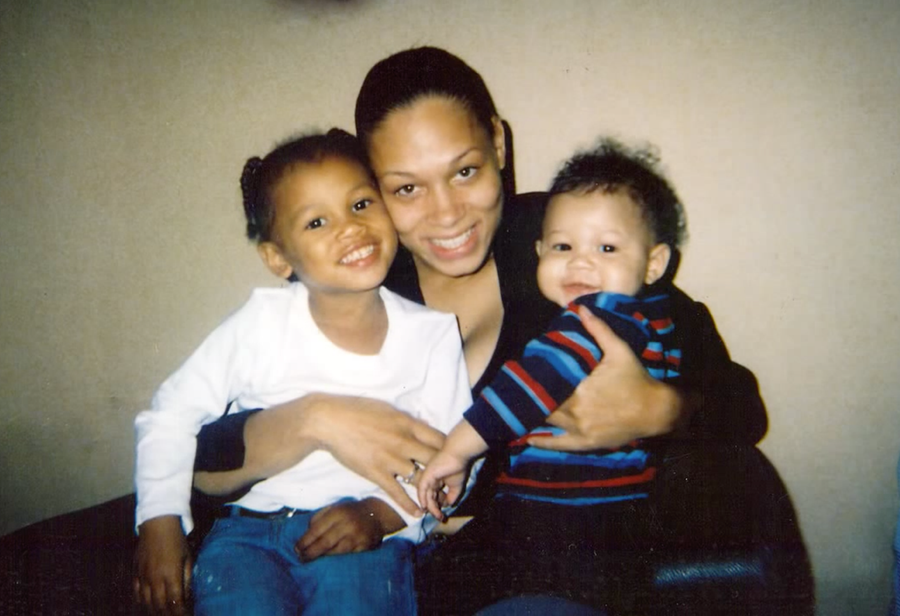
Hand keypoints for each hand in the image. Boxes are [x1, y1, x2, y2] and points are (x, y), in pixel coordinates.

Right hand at [133, 515, 191, 615]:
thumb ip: (186, 578)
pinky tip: (147, 605)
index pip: (175, 601)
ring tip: (163, 613)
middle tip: (174, 615)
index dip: (180, 612)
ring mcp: (143, 577)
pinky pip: (136, 593)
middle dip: (168, 614)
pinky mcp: (135, 573)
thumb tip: (186, 596)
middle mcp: (156, 579)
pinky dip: (141, 602)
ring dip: (155, 611)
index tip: (184, 614)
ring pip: (146, 602)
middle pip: (160, 606)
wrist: (157, 524)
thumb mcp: (187, 557)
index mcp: (171, 574)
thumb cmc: (176, 540)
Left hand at [294, 498, 403, 561]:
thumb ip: (319, 517)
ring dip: (322, 558)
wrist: (377, 514)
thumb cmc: (350, 511)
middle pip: (325, 543)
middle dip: (310, 553)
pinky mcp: (365, 547)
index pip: (317, 529)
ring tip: (312, 561)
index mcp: (338, 513)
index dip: (304, 541)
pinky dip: (337, 560)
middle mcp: (348, 524)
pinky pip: (348, 557)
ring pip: (336, 552)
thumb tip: (306, 533)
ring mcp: (357, 537)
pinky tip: (329, 562)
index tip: (296, 548)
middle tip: (301, 558)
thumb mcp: (334, 507)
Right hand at [307, 395, 445, 515]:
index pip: (438, 438)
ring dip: (428, 489)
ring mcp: (390, 459)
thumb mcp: (387, 409)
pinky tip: (418, 512)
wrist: (329, 421)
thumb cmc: (356, 410)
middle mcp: (403, 441)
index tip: (448, 458)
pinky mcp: (376, 473)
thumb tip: (421, 427)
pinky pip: (398, 492)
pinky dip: (409, 504)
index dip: (447, 450)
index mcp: (407, 423)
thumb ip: (405, 421)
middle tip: (446, 480)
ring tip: (435, 499)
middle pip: (435, 459)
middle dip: (443, 471)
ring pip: (420, 478)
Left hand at [417, 451, 467, 520]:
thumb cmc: (458, 467)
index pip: (435, 496)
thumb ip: (452, 496)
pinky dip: (422, 498)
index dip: (438, 506)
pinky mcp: (426, 475)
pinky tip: (425, 507)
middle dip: (434, 509)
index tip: (443, 515)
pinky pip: (422, 489)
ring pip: (426, 495)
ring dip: (430, 507)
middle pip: (429, 497)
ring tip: (436, 515)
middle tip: (440, 518)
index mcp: (437, 481)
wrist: (459, 455)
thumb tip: (449, 505)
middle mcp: (430, 480)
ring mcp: (427, 477)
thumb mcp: (457, 486)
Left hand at [529, 306, 682, 451]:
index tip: (523, 371)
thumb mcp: (619, 350)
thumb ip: (599, 329)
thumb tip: (582, 308)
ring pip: (548, 422)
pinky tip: (529, 439)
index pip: (548, 382)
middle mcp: (576, 409)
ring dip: (536, 415)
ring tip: (519, 408)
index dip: (534, 378)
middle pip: (544, 403)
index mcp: (580, 387)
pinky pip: (559, 444)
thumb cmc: (636, 378)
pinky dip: (543, 442)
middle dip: (533, 396)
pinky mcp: (586, 442)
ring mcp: (580, 428)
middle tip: (519, 389)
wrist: (656, 409)